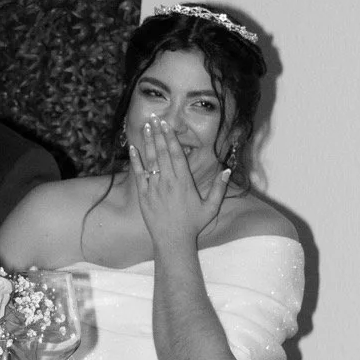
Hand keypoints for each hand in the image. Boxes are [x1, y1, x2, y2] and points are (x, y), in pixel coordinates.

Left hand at [128, 119, 229, 245]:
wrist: (172, 241)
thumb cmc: (193, 224)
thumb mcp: (211, 207)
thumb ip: (220, 188)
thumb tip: (227, 170)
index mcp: (184, 182)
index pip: (177, 154)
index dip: (171, 137)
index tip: (167, 124)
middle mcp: (168, 182)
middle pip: (162, 152)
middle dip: (158, 133)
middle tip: (155, 117)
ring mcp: (154, 188)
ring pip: (150, 160)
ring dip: (148, 142)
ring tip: (146, 126)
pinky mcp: (144, 195)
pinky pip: (139, 174)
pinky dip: (135, 161)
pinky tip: (133, 148)